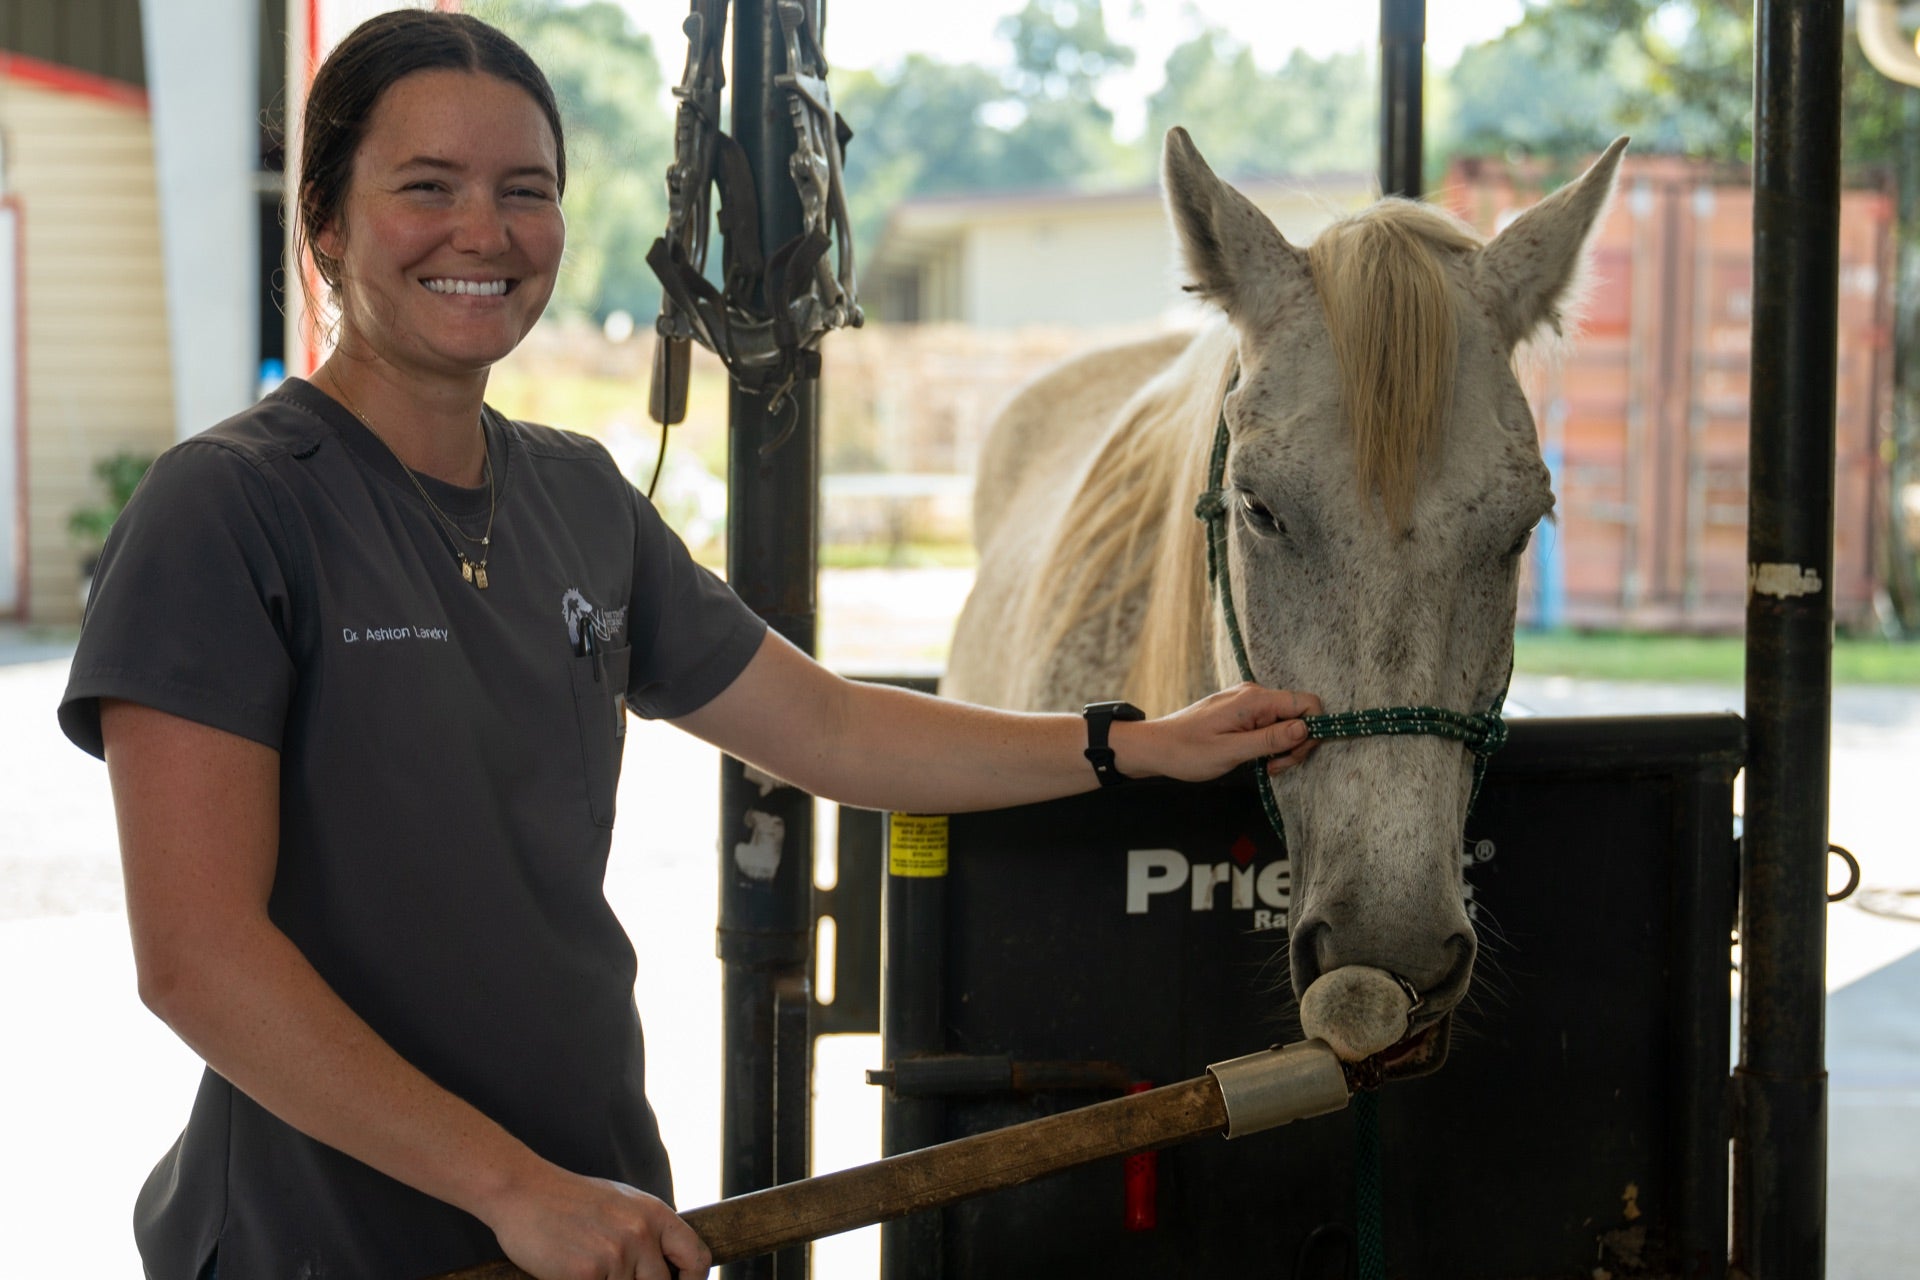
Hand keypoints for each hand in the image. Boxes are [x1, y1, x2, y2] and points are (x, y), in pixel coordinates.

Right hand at [483, 1163, 711, 1279]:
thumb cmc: (569, 1201)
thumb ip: (648, 1233)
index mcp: (654, 1214)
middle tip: (612, 1274)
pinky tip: (568, 1271)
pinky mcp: (586, 1274)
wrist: (523, 1191)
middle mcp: (641, 1233)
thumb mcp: (622, 1205)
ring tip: (586, 1264)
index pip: (697, 1258)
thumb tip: (669, 1270)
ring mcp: (615, 1255)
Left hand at [1119, 683, 1321, 782]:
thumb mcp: (1230, 752)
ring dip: (1282, 747)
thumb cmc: (1188, 751)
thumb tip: (1306, 728)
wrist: (1156, 747)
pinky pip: (1270, 724)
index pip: (1307, 702)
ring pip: (1286, 721)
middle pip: (1299, 714)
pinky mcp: (1242, 712)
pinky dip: (1269, 744)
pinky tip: (1256, 759)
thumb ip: (1269, 740)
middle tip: (1275, 768)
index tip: (1293, 756)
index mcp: (1254, 700)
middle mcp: (1254, 694)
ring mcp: (1248, 702)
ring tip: (1263, 767)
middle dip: (1296, 744)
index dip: (1312, 730)